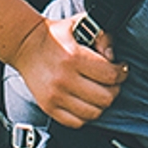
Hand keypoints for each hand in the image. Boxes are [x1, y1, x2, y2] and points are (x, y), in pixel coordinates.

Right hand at [10, 12, 126, 127]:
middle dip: (114, 90)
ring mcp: (55, 96)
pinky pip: (76, 122)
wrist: (25, 44)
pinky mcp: (48, 107)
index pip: (110, 75)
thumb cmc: (54, 35)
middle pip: (105, 97)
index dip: (122, 73)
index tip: (121, 70)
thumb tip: (112, 58)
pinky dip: (85, 116)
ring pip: (93, 113)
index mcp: (74, 57)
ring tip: (99, 93)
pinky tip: (86, 104)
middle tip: (111, 83)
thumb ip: (102, 37)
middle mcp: (64, 79)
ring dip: (101, 104)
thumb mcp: (80, 25)